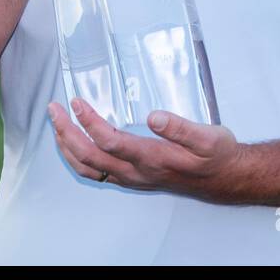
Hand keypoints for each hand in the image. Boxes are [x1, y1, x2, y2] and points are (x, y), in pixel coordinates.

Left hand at [48, 98, 245, 203]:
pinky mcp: (132, 178)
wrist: (225, 178)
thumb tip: (154, 116)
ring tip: (57, 123)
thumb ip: (181, 127)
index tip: (77, 101)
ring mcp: (132, 178)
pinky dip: (77, 157)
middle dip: (66, 132)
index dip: (89, 121)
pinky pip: (95, 173)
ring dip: (67, 146)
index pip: (109, 141)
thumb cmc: (217, 155)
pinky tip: (73, 142)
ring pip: (88, 169)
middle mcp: (136, 172)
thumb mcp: (209, 137)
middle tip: (54, 108)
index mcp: (152, 158)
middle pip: (89, 157)